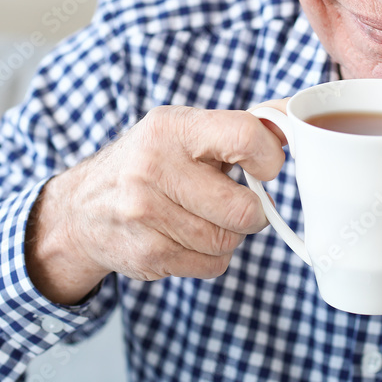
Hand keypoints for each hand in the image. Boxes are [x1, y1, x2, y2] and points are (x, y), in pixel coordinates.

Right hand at [25, 105, 286, 303]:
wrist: (82, 208)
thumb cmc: (151, 162)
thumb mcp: (186, 130)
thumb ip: (243, 125)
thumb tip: (299, 115)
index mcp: (172, 127)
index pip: (245, 136)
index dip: (269, 158)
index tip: (265, 167)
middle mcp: (154, 167)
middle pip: (243, 209)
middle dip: (251, 210)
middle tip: (236, 202)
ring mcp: (146, 214)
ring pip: (229, 241)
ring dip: (228, 235)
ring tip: (203, 217)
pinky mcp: (147, 254)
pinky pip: (212, 265)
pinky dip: (210, 257)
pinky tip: (186, 237)